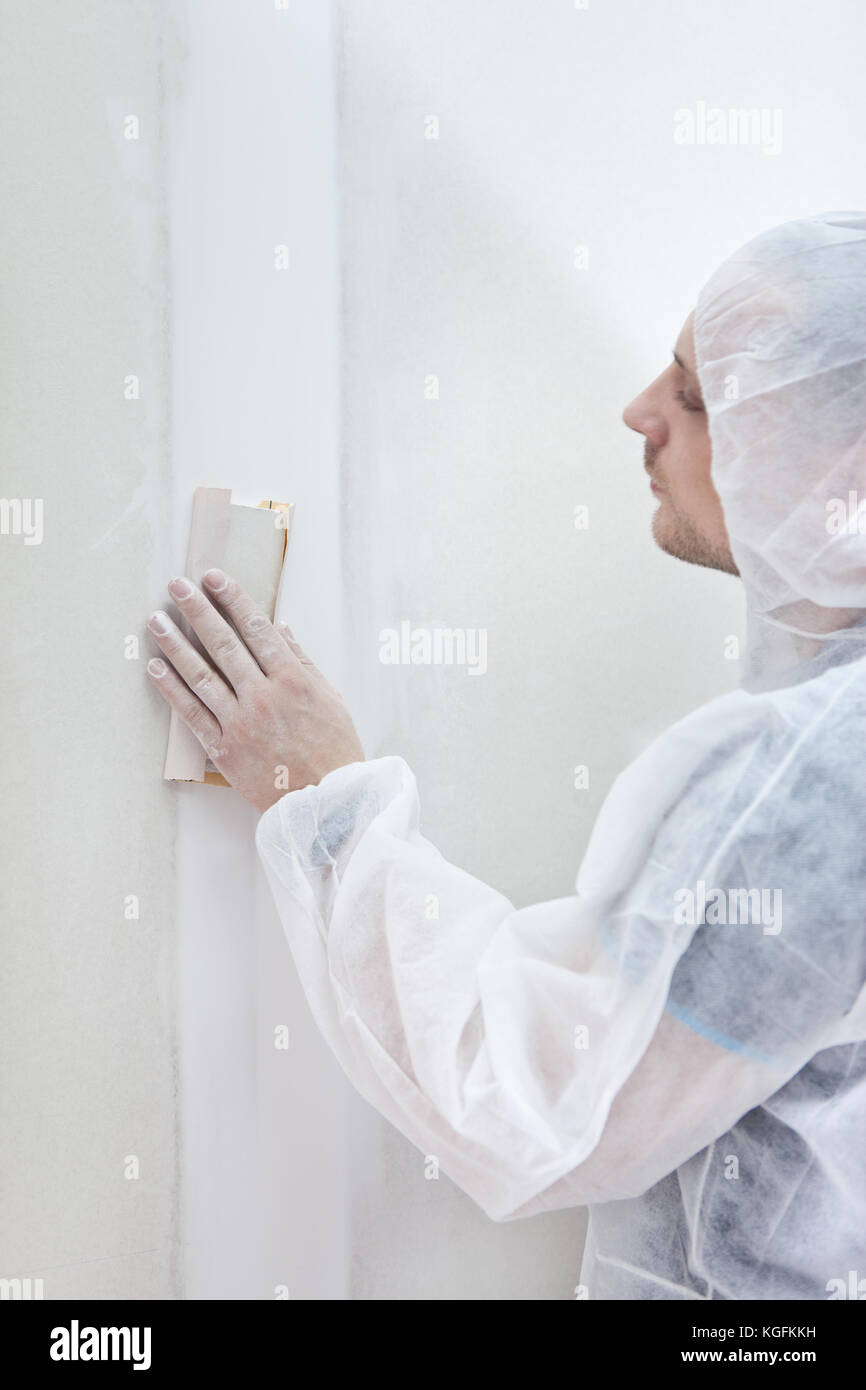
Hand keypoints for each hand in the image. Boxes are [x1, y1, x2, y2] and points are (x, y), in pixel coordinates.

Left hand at [146, 569, 363, 813]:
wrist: (326, 802)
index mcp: (293, 680)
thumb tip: (281, 627)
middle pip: (223, 644)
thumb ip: (303, 661)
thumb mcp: (330, 698)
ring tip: (156, 620)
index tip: (214, 577)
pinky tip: (155, 667)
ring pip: (201, 675)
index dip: (233, 599)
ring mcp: (240, 723)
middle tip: (177, 585)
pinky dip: (171, 690)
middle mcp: (264, 697)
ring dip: (175, 644)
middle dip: (198, 610)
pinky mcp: (224, 749)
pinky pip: (192, 714)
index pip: (257, 628)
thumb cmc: (333, 749)